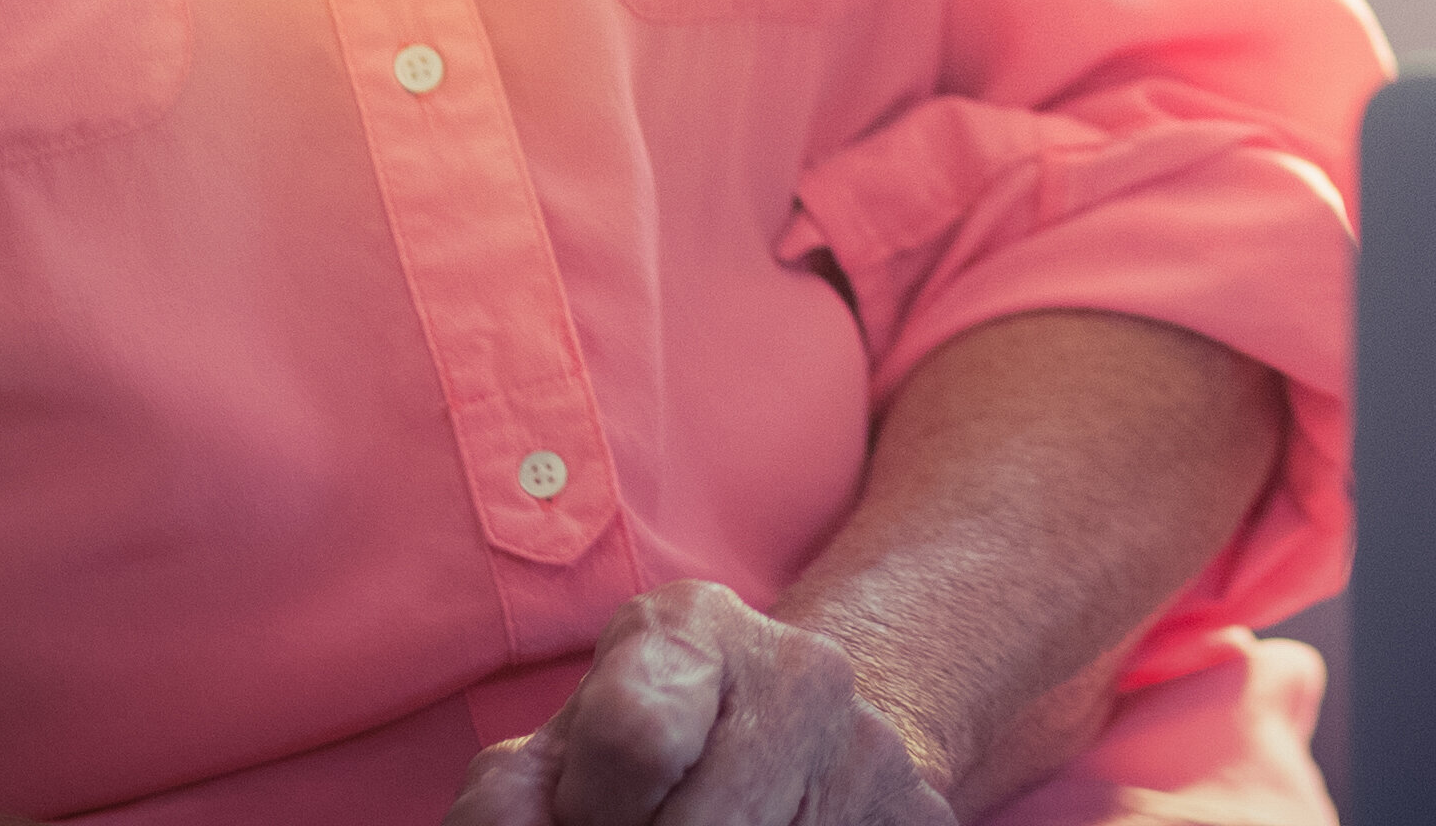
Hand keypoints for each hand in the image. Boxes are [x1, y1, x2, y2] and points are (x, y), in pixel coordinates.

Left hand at [450, 583, 956, 825]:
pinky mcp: (922, 816)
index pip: (635, 734)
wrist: (799, 733)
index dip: (585, 804)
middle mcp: (804, 673)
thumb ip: (514, 798)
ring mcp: (875, 752)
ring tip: (689, 824)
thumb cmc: (648, 750)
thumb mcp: (560, 753)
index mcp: (692, 630)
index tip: (585, 807)